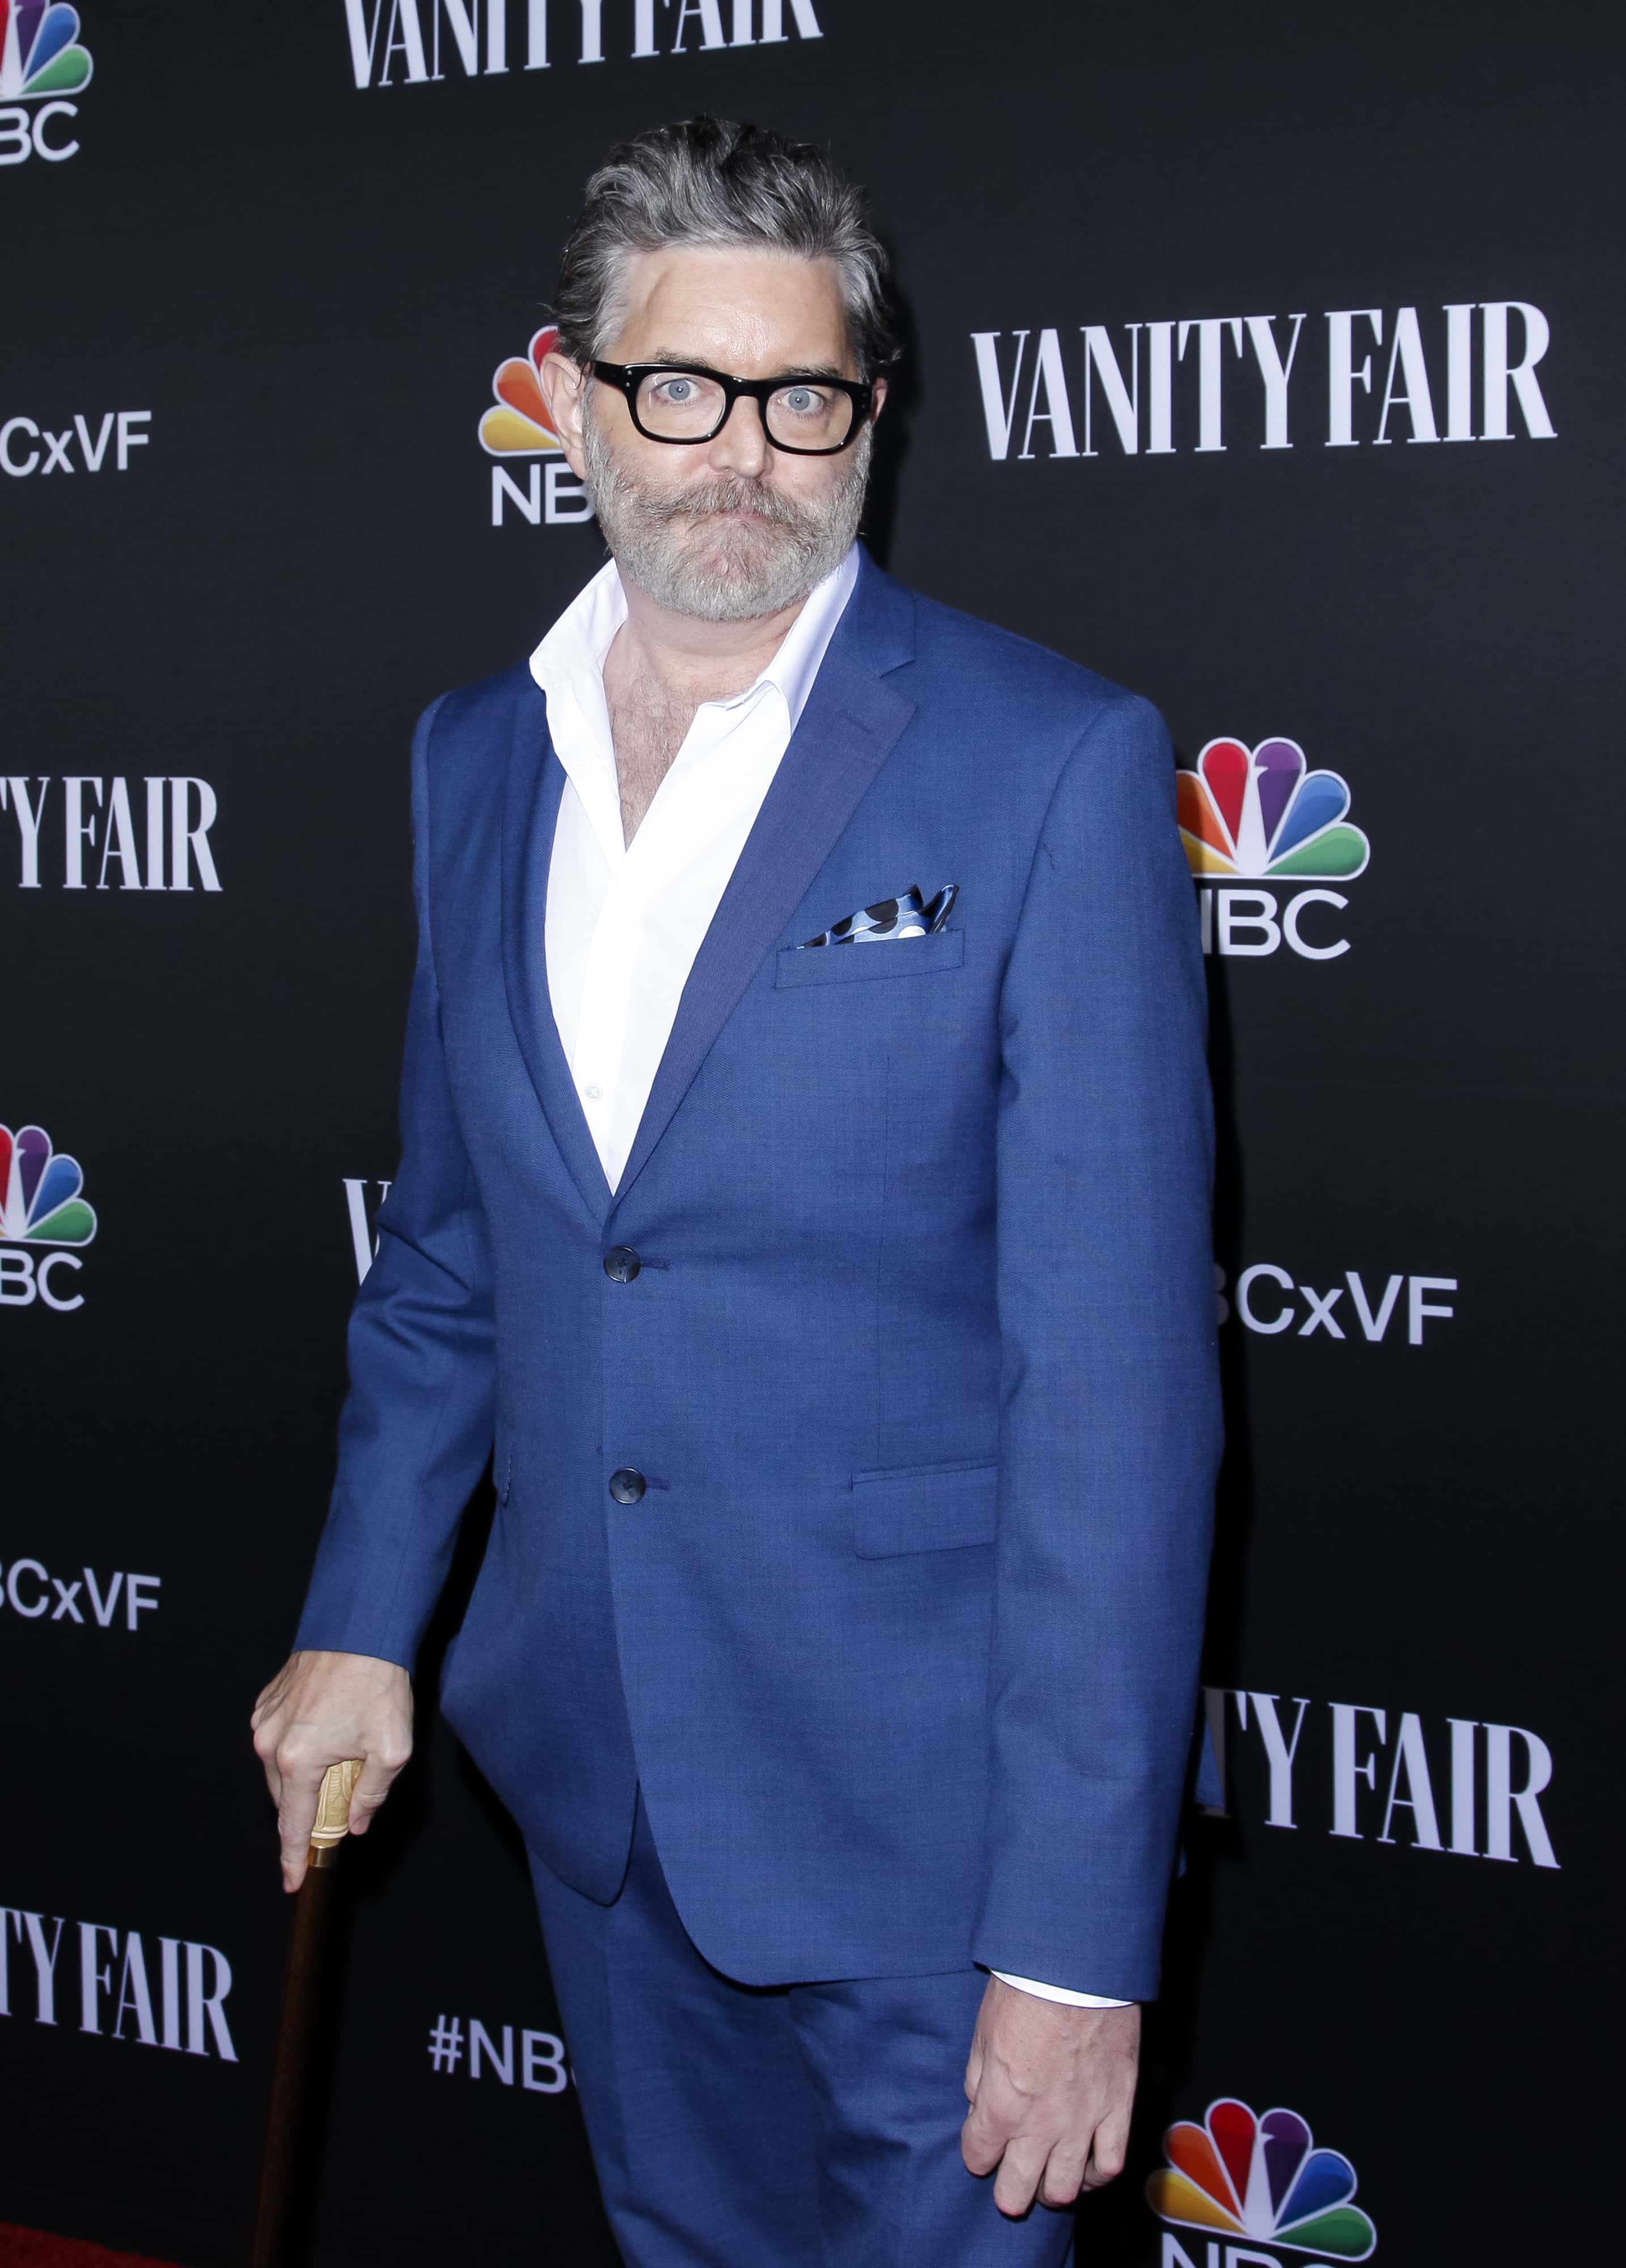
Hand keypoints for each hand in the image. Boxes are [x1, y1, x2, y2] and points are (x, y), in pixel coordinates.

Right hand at [251, 1649, 412, 1893]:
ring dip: (304, 1778)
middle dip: (308, 1811)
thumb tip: (356, 1822)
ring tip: (340, 1760)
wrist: (361, 1626)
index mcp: (297, 1760)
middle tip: (337, 1810)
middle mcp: (271, 1742)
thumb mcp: (391, 1748)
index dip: (294, 1859)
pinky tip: (327, 1733)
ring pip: (280, 1770)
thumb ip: (371, 1794)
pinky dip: (298, 1749)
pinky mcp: (267, 1702)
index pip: (293, 1826)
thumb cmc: (378, 1683)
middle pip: (286, 1799)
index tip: (293, 1883)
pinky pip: (278, 1741)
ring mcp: (264, 1720)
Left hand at [961, 1978, 1139, 2216]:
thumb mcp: (983, 2031)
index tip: (980, 2142)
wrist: (1079, 1967)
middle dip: (1009, 2190)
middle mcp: (1040, 2125)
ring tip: (1049, 2176)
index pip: (978, 2157)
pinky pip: (1110, 2164)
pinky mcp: (1118, 2108)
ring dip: (1052, 2188)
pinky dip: (1097, 2173)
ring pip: (1066, 2190)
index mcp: (1001, 2104)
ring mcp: (1083, 2121)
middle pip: (1018, 2192)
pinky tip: (1088, 2166)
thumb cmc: (1025, 1990)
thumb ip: (978, 2078)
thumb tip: (978, 2106)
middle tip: (1011, 2176)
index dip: (976, 2151)